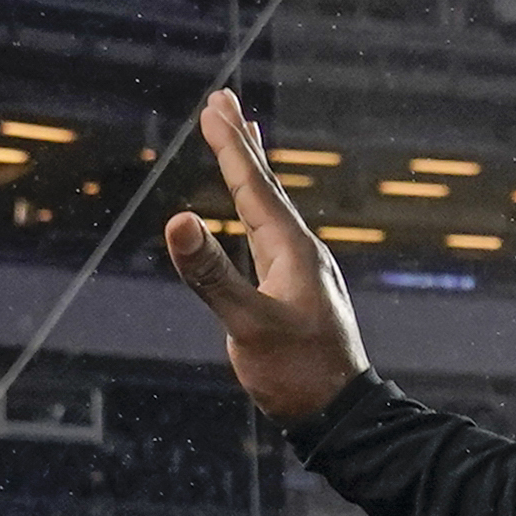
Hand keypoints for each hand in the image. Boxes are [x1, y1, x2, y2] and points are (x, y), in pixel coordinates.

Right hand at [161, 88, 370, 423]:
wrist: (339, 415)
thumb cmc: (297, 373)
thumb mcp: (247, 324)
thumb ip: (211, 274)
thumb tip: (177, 220)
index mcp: (291, 251)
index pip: (254, 186)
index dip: (231, 146)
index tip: (214, 106)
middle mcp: (299, 252)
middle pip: (265, 184)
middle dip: (242, 142)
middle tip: (224, 100)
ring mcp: (298, 271)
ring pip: (269, 207)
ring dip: (251, 171)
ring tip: (243, 138)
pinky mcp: (293, 291)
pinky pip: (268, 235)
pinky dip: (255, 210)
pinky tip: (252, 215)